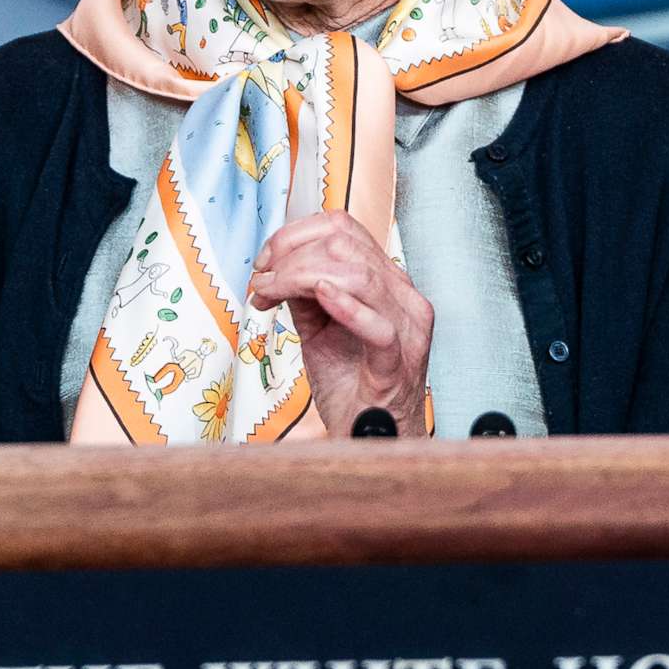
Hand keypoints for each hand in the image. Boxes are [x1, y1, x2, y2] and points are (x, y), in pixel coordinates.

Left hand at [246, 211, 432, 435]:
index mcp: (387, 283)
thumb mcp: (318, 330)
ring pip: (359, 275)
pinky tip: (318, 296)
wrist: (370, 439)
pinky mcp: (399, 362)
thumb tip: (274, 267)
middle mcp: (403, 298)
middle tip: (261, 279)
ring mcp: (407, 329)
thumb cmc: (352, 387)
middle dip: (291, 255)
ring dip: (300, 276)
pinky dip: (345, 306)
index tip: (266, 260)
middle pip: (346, 245)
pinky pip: (378, 326)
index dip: (296, 235)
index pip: (345, 229)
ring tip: (271, 292)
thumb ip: (303, 296)